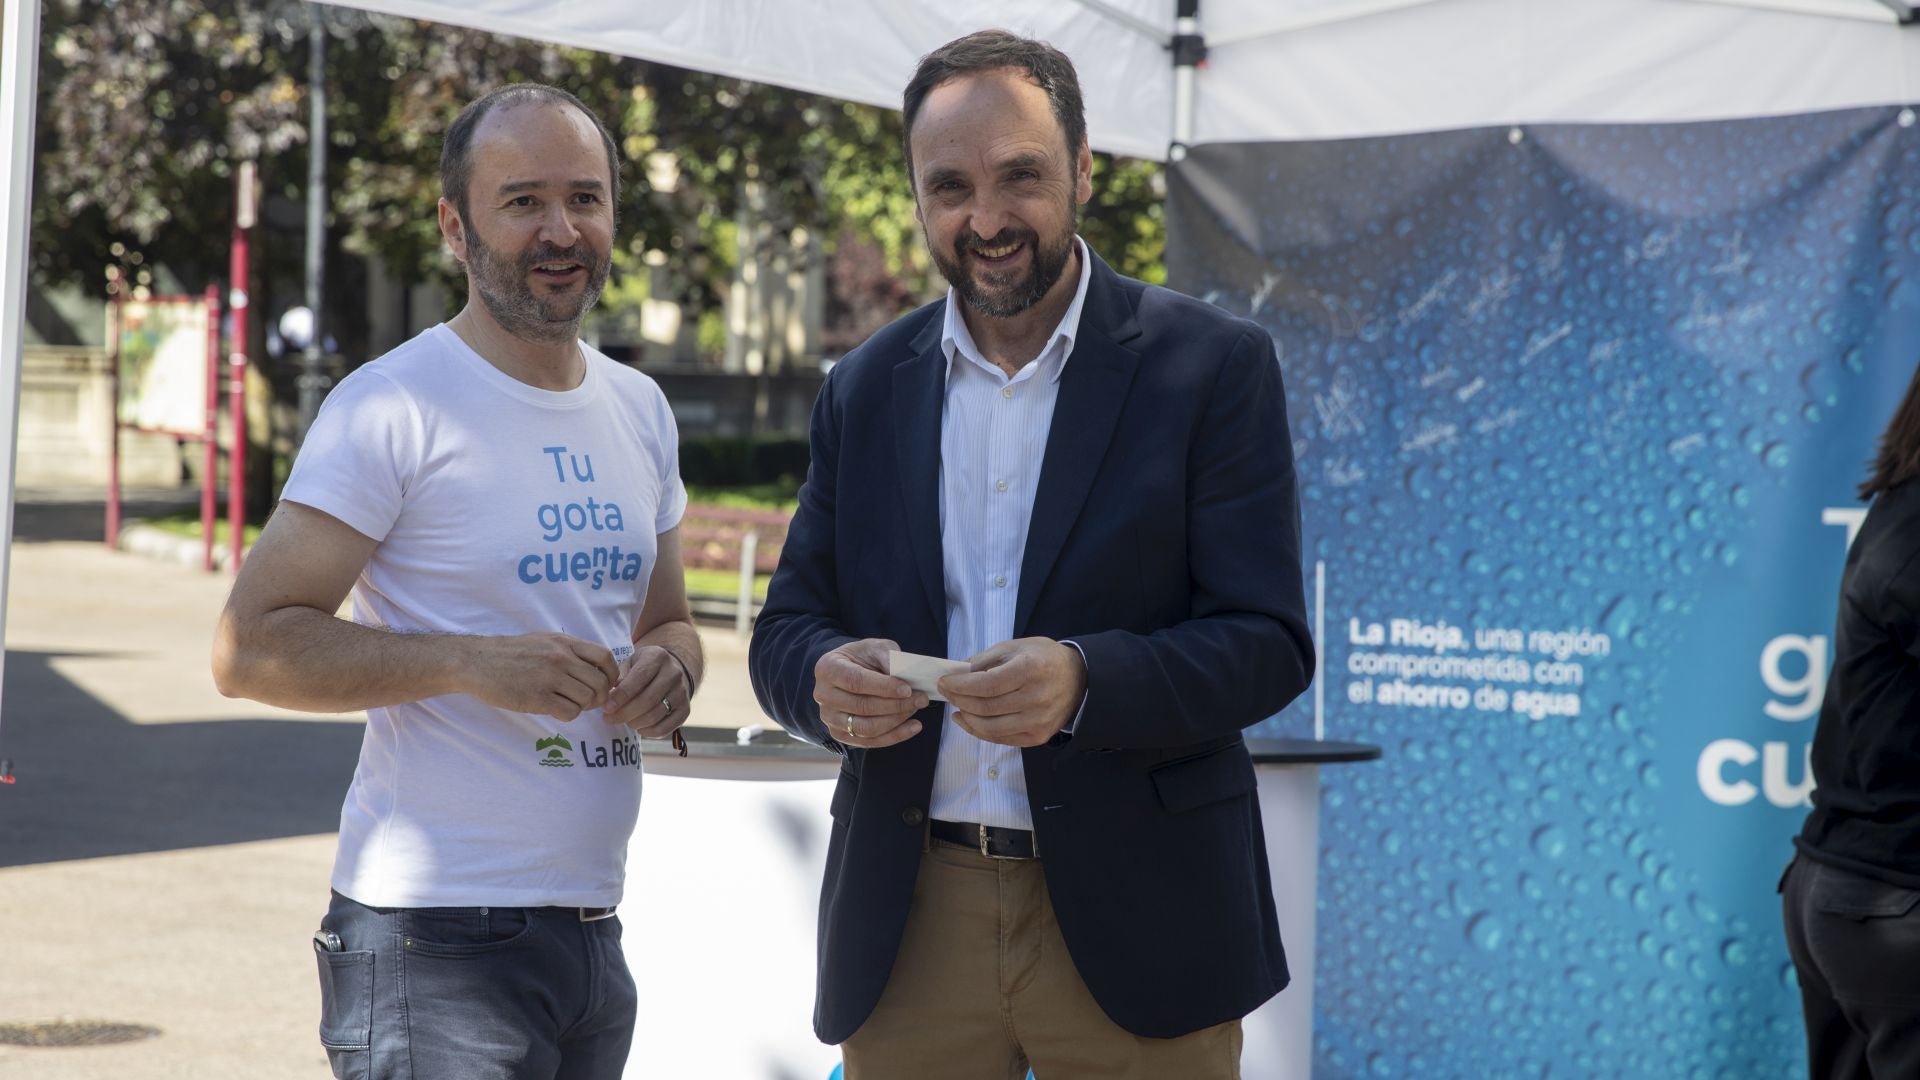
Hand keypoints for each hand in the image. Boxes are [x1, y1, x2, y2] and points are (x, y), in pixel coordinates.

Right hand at [463, 633, 618, 720]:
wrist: (476, 662)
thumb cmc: (510, 653)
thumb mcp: (543, 640)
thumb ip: (569, 650)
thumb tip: (596, 667)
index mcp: (564, 643)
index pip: (605, 657)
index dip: (612, 674)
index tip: (606, 684)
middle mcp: (561, 658)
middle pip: (601, 683)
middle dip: (600, 696)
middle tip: (588, 701)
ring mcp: (550, 678)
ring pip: (587, 699)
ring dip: (583, 707)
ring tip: (568, 703)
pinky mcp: (537, 698)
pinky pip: (570, 712)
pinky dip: (568, 715)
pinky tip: (555, 709)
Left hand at [606, 645, 690, 737]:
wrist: (672, 671)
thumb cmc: (643, 668)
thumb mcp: (630, 663)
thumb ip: (619, 677)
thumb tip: (608, 697)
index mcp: (657, 657)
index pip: (638, 679)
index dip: (621, 696)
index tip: (606, 707)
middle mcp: (673, 673)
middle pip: (647, 700)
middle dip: (624, 713)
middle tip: (608, 719)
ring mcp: (682, 692)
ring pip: (654, 716)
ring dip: (634, 723)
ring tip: (622, 721)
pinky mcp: (686, 710)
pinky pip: (665, 728)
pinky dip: (648, 732)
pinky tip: (638, 728)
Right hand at [813, 638, 926, 748]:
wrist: (849, 671)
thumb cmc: (863, 658)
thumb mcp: (875, 647)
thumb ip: (888, 657)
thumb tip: (904, 676)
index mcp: (828, 668)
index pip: (856, 681)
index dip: (883, 687)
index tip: (908, 689)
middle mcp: (823, 695)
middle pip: (862, 706)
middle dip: (896, 705)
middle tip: (921, 699)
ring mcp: (829, 717)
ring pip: (866, 728)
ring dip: (896, 721)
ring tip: (916, 709)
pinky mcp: (839, 734)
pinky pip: (869, 741)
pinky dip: (894, 736)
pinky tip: (914, 726)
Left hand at [939, 638, 1085, 747]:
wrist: (1079, 679)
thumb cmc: (1043, 658)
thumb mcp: (1015, 646)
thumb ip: (985, 659)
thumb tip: (956, 672)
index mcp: (1029, 670)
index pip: (986, 684)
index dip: (960, 685)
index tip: (944, 682)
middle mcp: (1036, 698)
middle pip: (985, 707)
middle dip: (959, 700)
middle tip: (947, 693)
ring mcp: (1038, 721)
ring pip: (990, 727)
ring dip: (966, 718)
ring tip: (957, 707)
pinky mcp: (1038, 736)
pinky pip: (1001, 739)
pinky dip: (979, 731)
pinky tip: (968, 720)